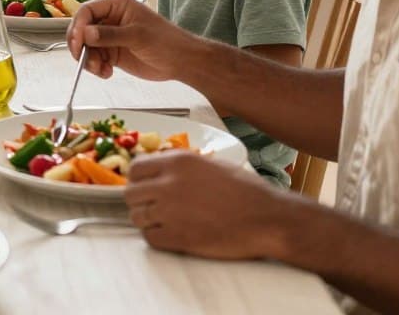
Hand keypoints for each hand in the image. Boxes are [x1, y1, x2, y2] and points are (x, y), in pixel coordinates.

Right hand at [66, 0, 201, 82]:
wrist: (181, 62)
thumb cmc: (166, 41)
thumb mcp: (137, 36)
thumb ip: (110, 35)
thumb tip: (86, 33)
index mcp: (117, 5)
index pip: (88, 11)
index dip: (79, 26)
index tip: (77, 41)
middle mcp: (110, 19)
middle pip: (82, 29)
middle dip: (81, 46)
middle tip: (83, 59)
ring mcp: (110, 37)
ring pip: (86, 47)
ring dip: (88, 60)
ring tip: (100, 69)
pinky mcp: (111, 52)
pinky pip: (94, 59)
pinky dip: (96, 67)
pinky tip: (106, 72)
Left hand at [124, 149, 289, 259]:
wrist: (267, 218)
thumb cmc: (246, 192)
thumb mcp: (211, 165)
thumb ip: (181, 167)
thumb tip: (160, 171)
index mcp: (177, 162)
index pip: (135, 169)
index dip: (139, 180)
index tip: (146, 187)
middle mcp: (168, 183)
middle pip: (131, 194)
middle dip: (140, 202)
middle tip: (154, 208)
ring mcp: (170, 211)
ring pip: (137, 217)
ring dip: (148, 221)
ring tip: (167, 222)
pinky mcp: (176, 236)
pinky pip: (149, 238)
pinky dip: (157, 238)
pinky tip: (173, 235)